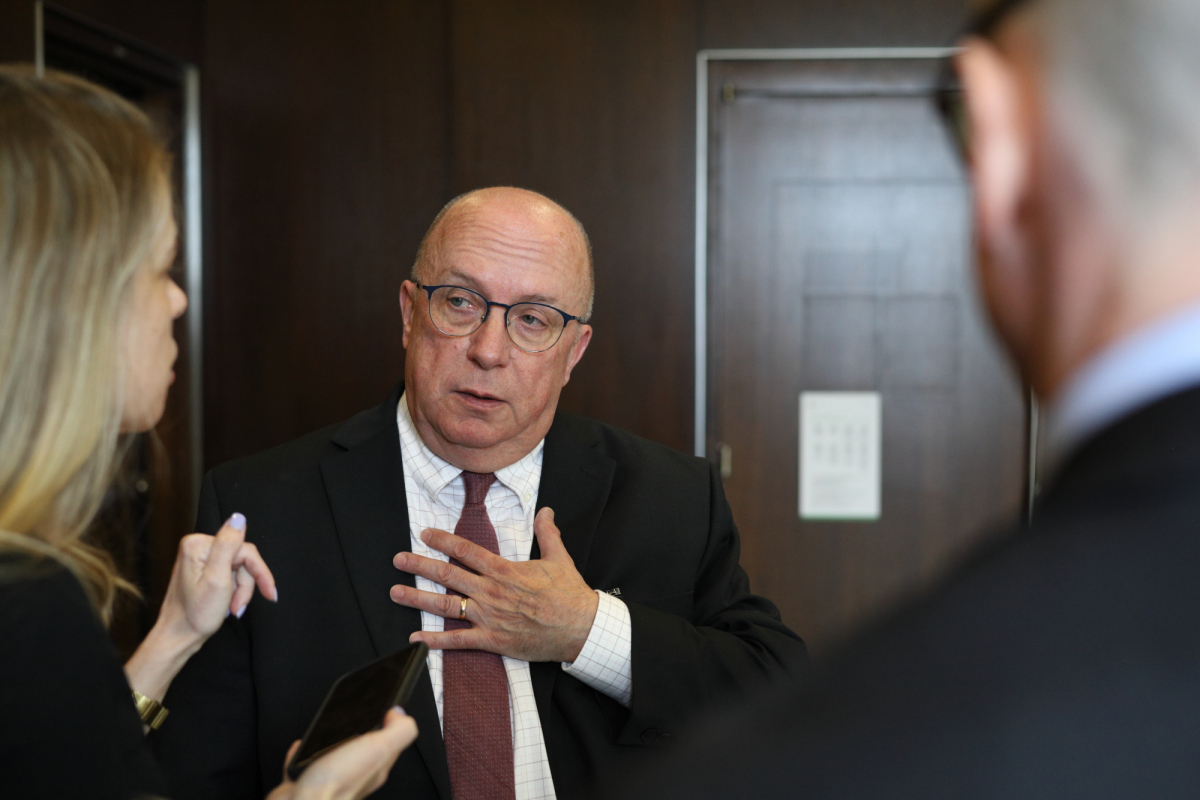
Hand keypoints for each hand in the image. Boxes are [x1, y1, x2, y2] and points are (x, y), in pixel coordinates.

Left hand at [125, 513, 276, 701]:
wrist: (178, 637)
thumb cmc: (195, 615)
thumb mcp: (217, 580)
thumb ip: (228, 546)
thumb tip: (239, 518)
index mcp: (199, 545)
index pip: (244, 549)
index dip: (259, 572)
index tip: (270, 592)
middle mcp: (198, 547)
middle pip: (242, 559)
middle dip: (246, 585)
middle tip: (238, 605)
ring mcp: (200, 558)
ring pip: (239, 568)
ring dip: (240, 591)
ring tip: (231, 608)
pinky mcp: (203, 570)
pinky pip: (231, 574)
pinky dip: (234, 591)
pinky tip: (227, 604)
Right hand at [267, 707, 417, 799]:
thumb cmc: (337, 785)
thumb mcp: (379, 748)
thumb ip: (398, 731)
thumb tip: (401, 714)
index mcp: (376, 766)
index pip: (391, 743)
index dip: (391, 724)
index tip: (386, 708)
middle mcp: (356, 775)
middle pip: (363, 750)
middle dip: (362, 732)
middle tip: (361, 716)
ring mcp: (331, 779)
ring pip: (335, 757)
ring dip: (332, 741)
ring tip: (333, 728)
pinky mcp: (306, 783)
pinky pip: (306, 764)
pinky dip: (304, 753)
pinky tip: (302, 746)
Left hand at [389, 507, 598, 662]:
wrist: (581, 627)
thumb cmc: (570, 594)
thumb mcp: (559, 558)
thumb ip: (547, 533)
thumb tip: (546, 511)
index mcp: (504, 571)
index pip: (466, 551)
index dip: (443, 540)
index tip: (425, 534)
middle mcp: (491, 592)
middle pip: (448, 575)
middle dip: (420, 566)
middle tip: (399, 559)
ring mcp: (489, 618)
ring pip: (446, 606)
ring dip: (418, 599)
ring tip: (396, 592)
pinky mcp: (492, 641)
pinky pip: (458, 642)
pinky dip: (435, 642)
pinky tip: (416, 641)